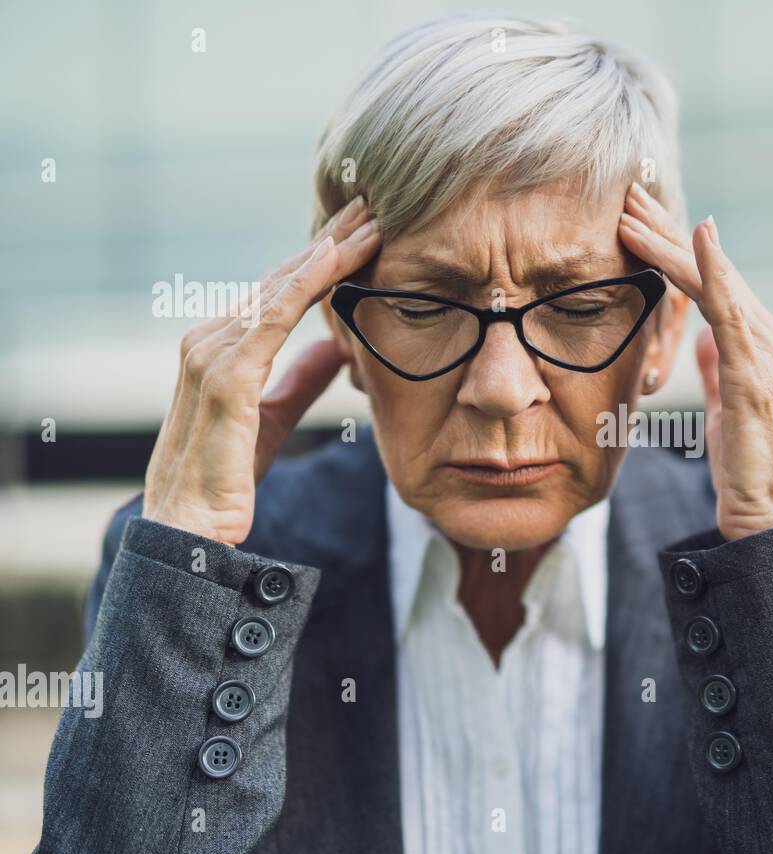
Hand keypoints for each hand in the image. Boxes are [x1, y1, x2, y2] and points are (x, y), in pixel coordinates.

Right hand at [142, 197, 380, 544]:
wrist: (192, 526)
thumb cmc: (227, 475)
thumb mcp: (275, 415)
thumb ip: (301, 378)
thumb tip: (334, 348)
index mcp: (222, 344)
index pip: (280, 289)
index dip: (323, 258)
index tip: (364, 228)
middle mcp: (211, 337)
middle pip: (281, 277)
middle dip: (329, 239)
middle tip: (373, 201)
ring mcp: (213, 352)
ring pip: (281, 288)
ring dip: (328, 251)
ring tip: (370, 219)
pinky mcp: (226, 375)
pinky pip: (274, 318)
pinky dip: (307, 284)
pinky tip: (338, 258)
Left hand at [619, 183, 772, 539]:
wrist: (770, 517)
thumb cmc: (747, 468)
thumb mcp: (727, 408)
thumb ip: (721, 368)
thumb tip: (705, 338)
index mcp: (760, 346)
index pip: (712, 286)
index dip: (674, 250)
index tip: (636, 219)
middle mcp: (771, 339)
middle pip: (712, 272)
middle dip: (667, 231)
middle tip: (628, 192)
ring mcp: (770, 352)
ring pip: (715, 282)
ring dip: (672, 243)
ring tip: (632, 212)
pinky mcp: (758, 371)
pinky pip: (732, 310)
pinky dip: (714, 271)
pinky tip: (697, 238)